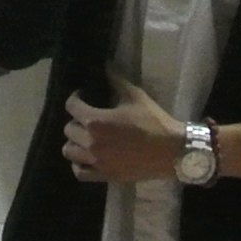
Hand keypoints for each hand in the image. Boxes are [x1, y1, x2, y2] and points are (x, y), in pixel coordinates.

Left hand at [62, 72, 182, 184]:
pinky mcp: (105, 175)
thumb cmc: (154, 122)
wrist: (171, 150)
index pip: (71, 106)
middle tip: (88, 116)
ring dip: (74, 142)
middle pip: (68, 129)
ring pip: (69, 151)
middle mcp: (91, 143)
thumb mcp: (135, 96)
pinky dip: (78, 164)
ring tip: (86, 137)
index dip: (76, 98)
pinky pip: (80, 173)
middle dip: (76, 119)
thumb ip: (116, 80)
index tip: (84, 96)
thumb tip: (106, 65)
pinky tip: (86, 157)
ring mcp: (96, 162)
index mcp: (95, 122)